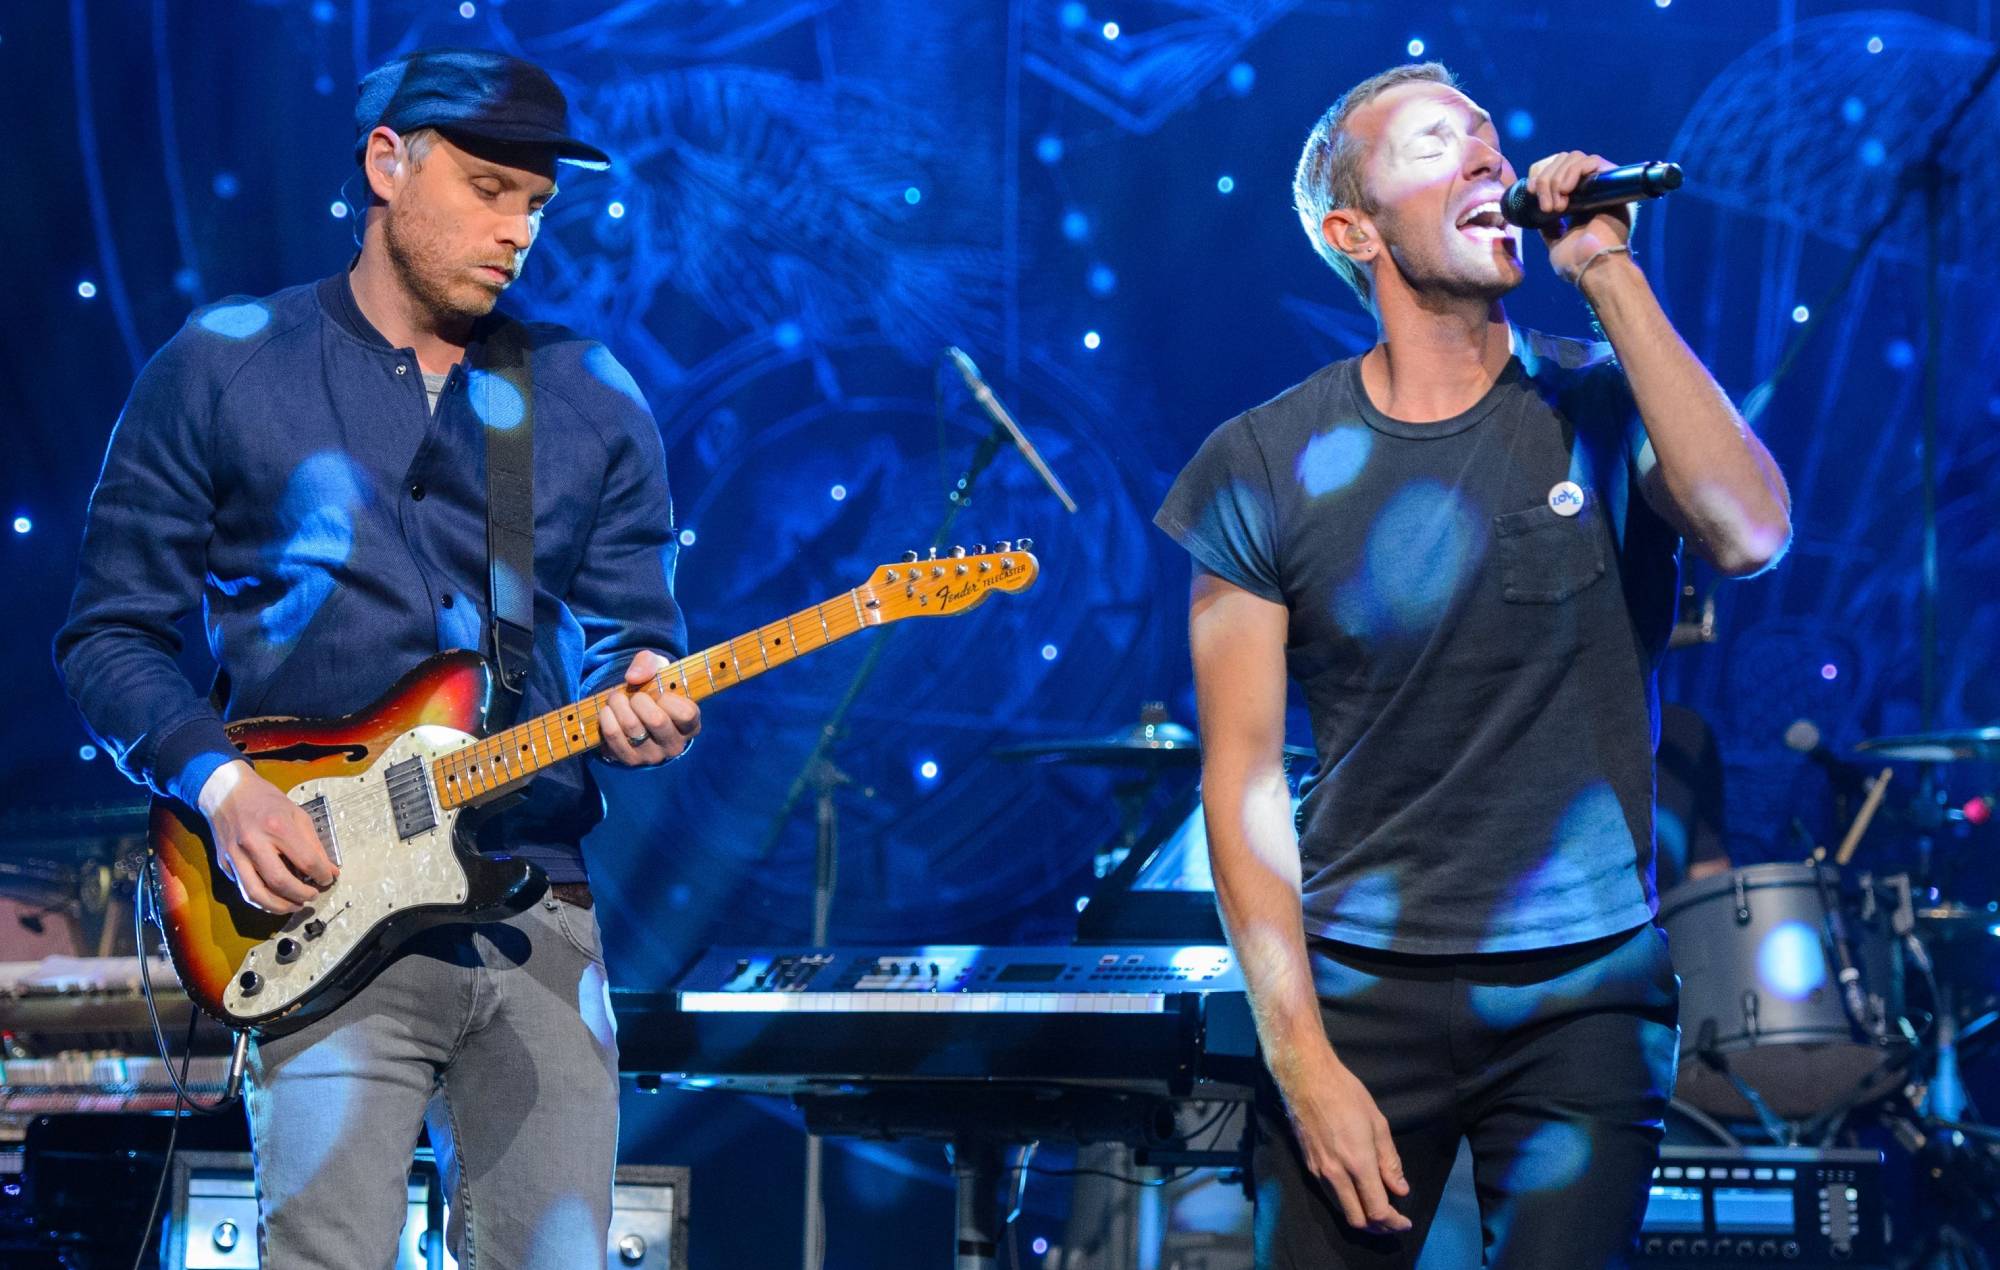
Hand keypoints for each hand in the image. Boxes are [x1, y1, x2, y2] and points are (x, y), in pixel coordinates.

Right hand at [199, 760, 337, 913]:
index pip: (306, 861)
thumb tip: (329, 870)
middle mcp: (254, 843)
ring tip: (295, 905)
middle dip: (301, 895)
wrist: (226, 792)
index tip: (327, 879)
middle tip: (312, 896)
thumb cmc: (264, 800)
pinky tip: (276, 899)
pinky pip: (244, 890)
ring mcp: (236, 856)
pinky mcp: (225, 864)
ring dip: (279, 906)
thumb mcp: (297, 814)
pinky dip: (262, 900)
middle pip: (280, 882)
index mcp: (277, 826)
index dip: (321, 875)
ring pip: (257, 894)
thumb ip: (314, 845)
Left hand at [598, 650, 700, 766]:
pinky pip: (614, 737)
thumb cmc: (654, 689)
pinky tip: (608, 711)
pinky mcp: (630, 760)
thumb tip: (633, 678)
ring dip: (619, 705)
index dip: (669, 699)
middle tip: (634, 694)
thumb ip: (649, 664)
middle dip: (638, 699)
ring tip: (617, 698)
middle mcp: (675, 746)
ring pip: (632, 727)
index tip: (659, 692)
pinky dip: (607, 718)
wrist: (634, 713)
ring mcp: (653, 756)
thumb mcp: (657, 670)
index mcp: (691, 726)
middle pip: (656, 720)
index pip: (686, 714)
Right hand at [1276, 1045, 1410, 1232]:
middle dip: (1378, 1228)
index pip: (1377, 1210)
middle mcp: (1337, 1175)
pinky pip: (1330, 1196)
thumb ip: (1389, 1161)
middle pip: (1357, 1220)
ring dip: (1362, 1218)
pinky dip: (1347, 1204)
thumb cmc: (1347, 1095)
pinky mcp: (1309, 1167)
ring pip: (1342, 1211)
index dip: (1394, 1222)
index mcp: (1358, 1164)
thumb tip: (1400, 1189)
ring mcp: (1319, 1172)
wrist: (1306, 1079)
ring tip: (1378, 1212)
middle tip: (1393, 1221)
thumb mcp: (1378, 1123)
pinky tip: (1357, 1194)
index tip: (1405, 1222)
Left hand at [1524, 151, 1631, 285]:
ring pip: (1575, 158)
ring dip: (1556, 179)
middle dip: (1546, 178)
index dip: (1541, 174)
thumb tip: (1537, 215)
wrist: (1594, 268)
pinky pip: (1592, 161)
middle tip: (1545, 205)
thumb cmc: (1577, 263)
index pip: (1558, 170)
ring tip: (1556, 206)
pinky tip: (1566, 190)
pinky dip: (1574, 170)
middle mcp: (1592, 190)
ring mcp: (1603, 185)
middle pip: (1563, 161)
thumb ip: (1550, 227)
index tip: (1530, 191)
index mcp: (1580, 202)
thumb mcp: (1556, 242)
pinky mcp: (1613, 183)